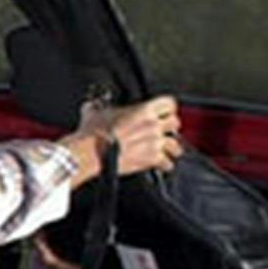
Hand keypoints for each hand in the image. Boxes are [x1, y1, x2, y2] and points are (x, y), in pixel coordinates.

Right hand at [64, 95, 182, 184]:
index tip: (164, 111)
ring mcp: (154, 143)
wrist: (91, 153)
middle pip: (175, 123)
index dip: (167, 107)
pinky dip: (165, 165)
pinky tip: (160, 165)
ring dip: (172, 148)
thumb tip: (93, 106)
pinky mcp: (151, 160)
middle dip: (171, 127)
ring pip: (176, 145)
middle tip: (164, 130)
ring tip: (167, 150)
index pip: (169, 103)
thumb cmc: (93, 133)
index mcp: (143, 110)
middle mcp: (153, 125)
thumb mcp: (93, 112)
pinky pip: (168, 164)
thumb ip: (98, 106)